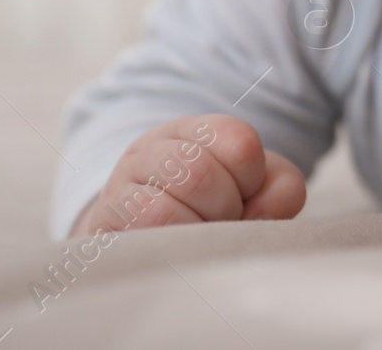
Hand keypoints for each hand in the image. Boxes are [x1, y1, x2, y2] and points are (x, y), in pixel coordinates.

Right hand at [70, 114, 305, 236]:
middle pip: (199, 173)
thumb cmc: (214, 213)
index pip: (239, 141)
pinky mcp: (100, 227)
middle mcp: (150, 150)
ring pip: (164, 209)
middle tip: (218, 223)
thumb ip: (281, 190)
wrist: (145, 242)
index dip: (252, 177)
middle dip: (222, 210)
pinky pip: (136, 236)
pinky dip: (168, 247)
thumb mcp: (256, 190)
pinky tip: (173, 250)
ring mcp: (118, 187)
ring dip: (192, 234)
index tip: (244, 195)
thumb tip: (263, 213)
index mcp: (194, 131)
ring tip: (194, 237)